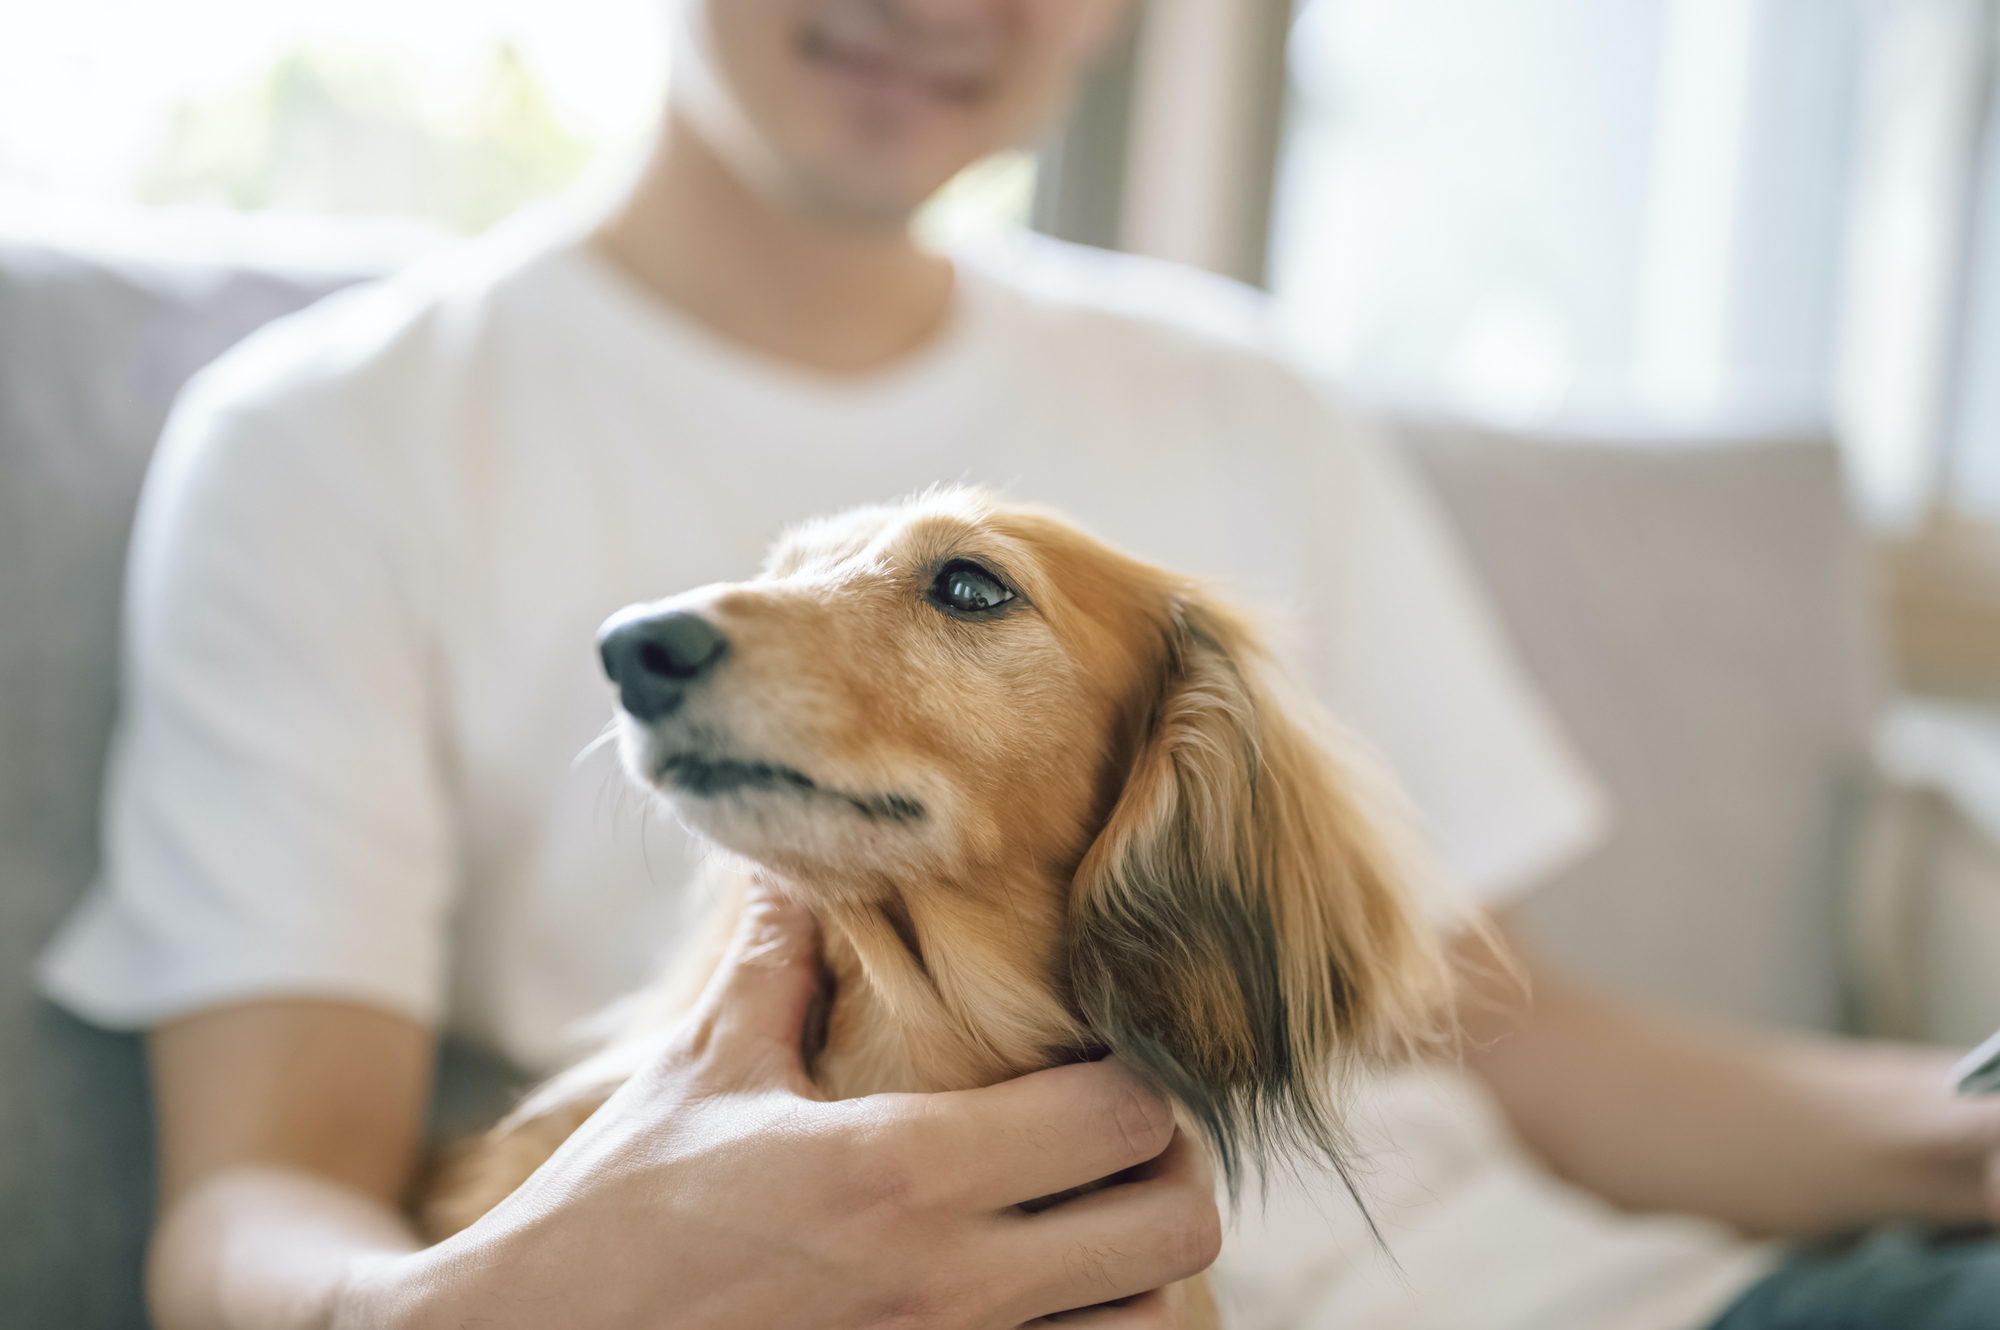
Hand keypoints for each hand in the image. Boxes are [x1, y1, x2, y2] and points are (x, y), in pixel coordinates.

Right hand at [340, 885, 1219, 1328]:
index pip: (1126, 1112)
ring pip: (1147, 1320)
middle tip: (1108, 1139)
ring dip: (1134, 1266)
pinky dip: (1080, 1329)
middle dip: (1164, 1170)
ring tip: (1079, 1220)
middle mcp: (955, 1279)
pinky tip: (1028, 1289)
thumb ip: (775, 962)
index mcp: (906, 1167)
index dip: (1137, 1074)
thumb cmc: (617, 1218)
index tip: (1097, 1054)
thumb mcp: (700, 1073)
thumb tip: (794, 864)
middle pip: (1178, 1224)